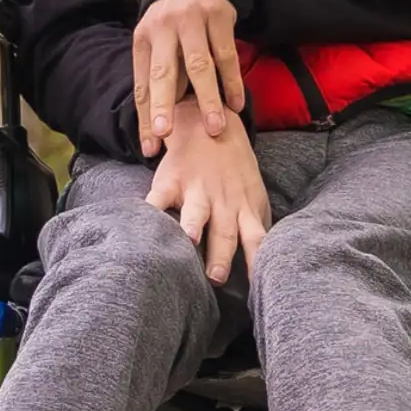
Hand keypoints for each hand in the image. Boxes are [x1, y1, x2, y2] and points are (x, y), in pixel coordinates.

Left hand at [131, 0, 243, 155]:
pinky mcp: (218, 16)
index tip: (151, 148)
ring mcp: (190, 21)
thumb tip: (159, 125)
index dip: (146, 118)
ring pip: (199, 65)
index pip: (142, 85)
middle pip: (163, 72)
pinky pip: (227, 54)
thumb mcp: (159, 42)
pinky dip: (232, 81)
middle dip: (164, 104)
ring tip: (215, 128)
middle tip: (167, 135)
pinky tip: (237, 103)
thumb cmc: (175, 23)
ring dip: (207, 99)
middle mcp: (163, 29)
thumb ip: (161, 77)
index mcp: (143, 40)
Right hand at [146, 114, 267, 283]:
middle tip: (216, 277)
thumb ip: (256, 229)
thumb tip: (265, 264)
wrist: (209, 125)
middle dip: (221, 256)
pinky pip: (158, 197)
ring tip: (188, 240)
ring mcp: (196, 191)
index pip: (257, 241)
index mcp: (245, 210)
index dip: (259, 263)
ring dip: (192, 226)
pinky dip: (151, 209)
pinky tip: (145, 221)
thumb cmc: (234, 173)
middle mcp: (223, 204)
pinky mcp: (170, 181)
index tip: (261, 285)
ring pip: (195, 213)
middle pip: (224, 234)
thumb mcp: (253, 198)